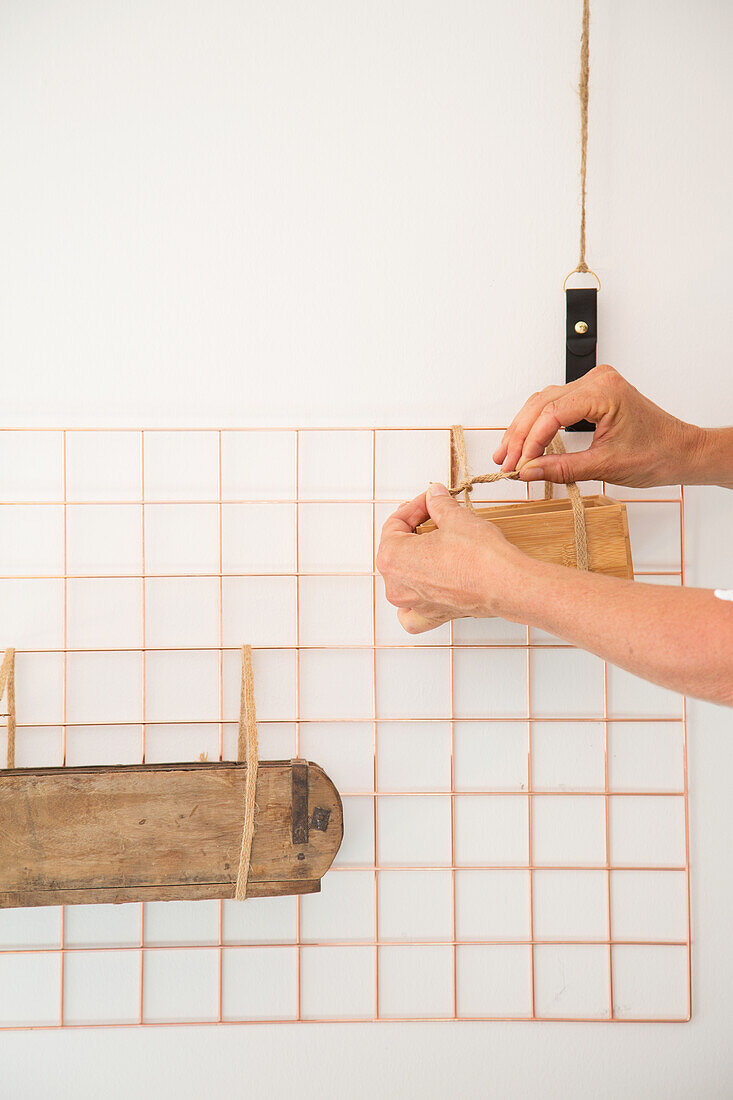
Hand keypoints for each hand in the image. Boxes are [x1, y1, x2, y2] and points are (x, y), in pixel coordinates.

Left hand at [376, 483, 521, 633]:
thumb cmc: (480, 556)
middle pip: (395, 551)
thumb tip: (434, 495)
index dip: (414, 507)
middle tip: (434, 516)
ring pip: (399, 581)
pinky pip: (411, 613)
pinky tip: (422, 590)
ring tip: (431, 547)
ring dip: (412, 562)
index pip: (395, 524)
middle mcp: (397, 585)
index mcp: (392, 558)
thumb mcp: (455, 518)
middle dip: (414, 531)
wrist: (507, 585)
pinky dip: (412, 603)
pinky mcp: (432, 615)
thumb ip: (438, 504)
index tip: (429, 501)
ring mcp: (413, 603)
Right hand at [493, 364, 703, 487]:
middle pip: (542, 404)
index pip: (551, 413)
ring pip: (544, 402)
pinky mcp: (592, 394)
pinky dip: (540, 425)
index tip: (517, 464)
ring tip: (509, 454)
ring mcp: (594, 385)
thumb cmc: (657, 454)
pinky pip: (556, 405)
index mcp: (603, 392)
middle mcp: (597, 381)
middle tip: (505, 461)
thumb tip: (528, 471)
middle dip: (520, 435)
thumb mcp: (605, 466)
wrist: (681, 452)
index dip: (530, 441)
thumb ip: (562, 468)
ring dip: (525, 429)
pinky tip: (528, 443)